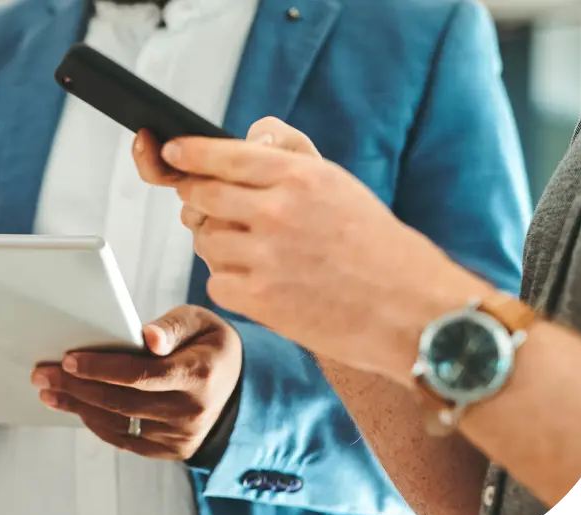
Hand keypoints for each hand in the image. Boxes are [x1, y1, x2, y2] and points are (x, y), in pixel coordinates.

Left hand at [31, 305, 241, 459]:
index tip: (68, 359)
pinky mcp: (172, 450)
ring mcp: (181, 435)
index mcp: (199, 374)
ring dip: (77, 406)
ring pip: (118, 422)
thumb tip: (149, 337)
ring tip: (48, 390)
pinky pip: (125, 439)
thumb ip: (172, 326)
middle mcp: (191, 410)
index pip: (141, 374)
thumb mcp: (200, 322)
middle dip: (75, 387)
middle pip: (121, 401)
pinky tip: (75, 407)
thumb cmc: (207, 345)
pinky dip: (96, 423)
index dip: (101, 368)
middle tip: (41, 374)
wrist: (237, 388)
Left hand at [135, 117, 491, 376]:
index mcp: (299, 176)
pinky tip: (265, 281)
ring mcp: (263, 257)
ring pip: (204, 238)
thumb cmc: (374, 244)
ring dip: (217, 241)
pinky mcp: (257, 299)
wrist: (409, 310)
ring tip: (257, 249)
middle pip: (199, 194)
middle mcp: (276, 212)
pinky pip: (215, 279)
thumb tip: (245, 137)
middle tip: (206, 204)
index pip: (221, 154)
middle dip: (196, 197)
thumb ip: (287, 152)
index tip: (170, 151)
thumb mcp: (337, 181)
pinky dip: (230, 279)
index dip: (187, 153)